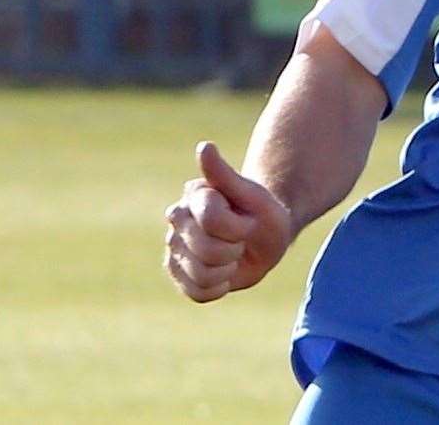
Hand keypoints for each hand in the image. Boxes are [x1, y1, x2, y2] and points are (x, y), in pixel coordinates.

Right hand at [164, 141, 293, 301]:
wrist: (264, 235)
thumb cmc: (261, 211)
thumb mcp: (251, 194)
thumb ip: (224, 174)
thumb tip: (203, 146)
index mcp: (194, 196)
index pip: (212, 220)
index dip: (239, 227)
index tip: (247, 219)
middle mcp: (177, 221)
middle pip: (206, 251)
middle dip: (234, 248)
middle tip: (242, 238)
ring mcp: (174, 248)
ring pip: (201, 274)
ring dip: (227, 269)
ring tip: (233, 254)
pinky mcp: (177, 274)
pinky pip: (197, 292)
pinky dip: (218, 287)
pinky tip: (225, 271)